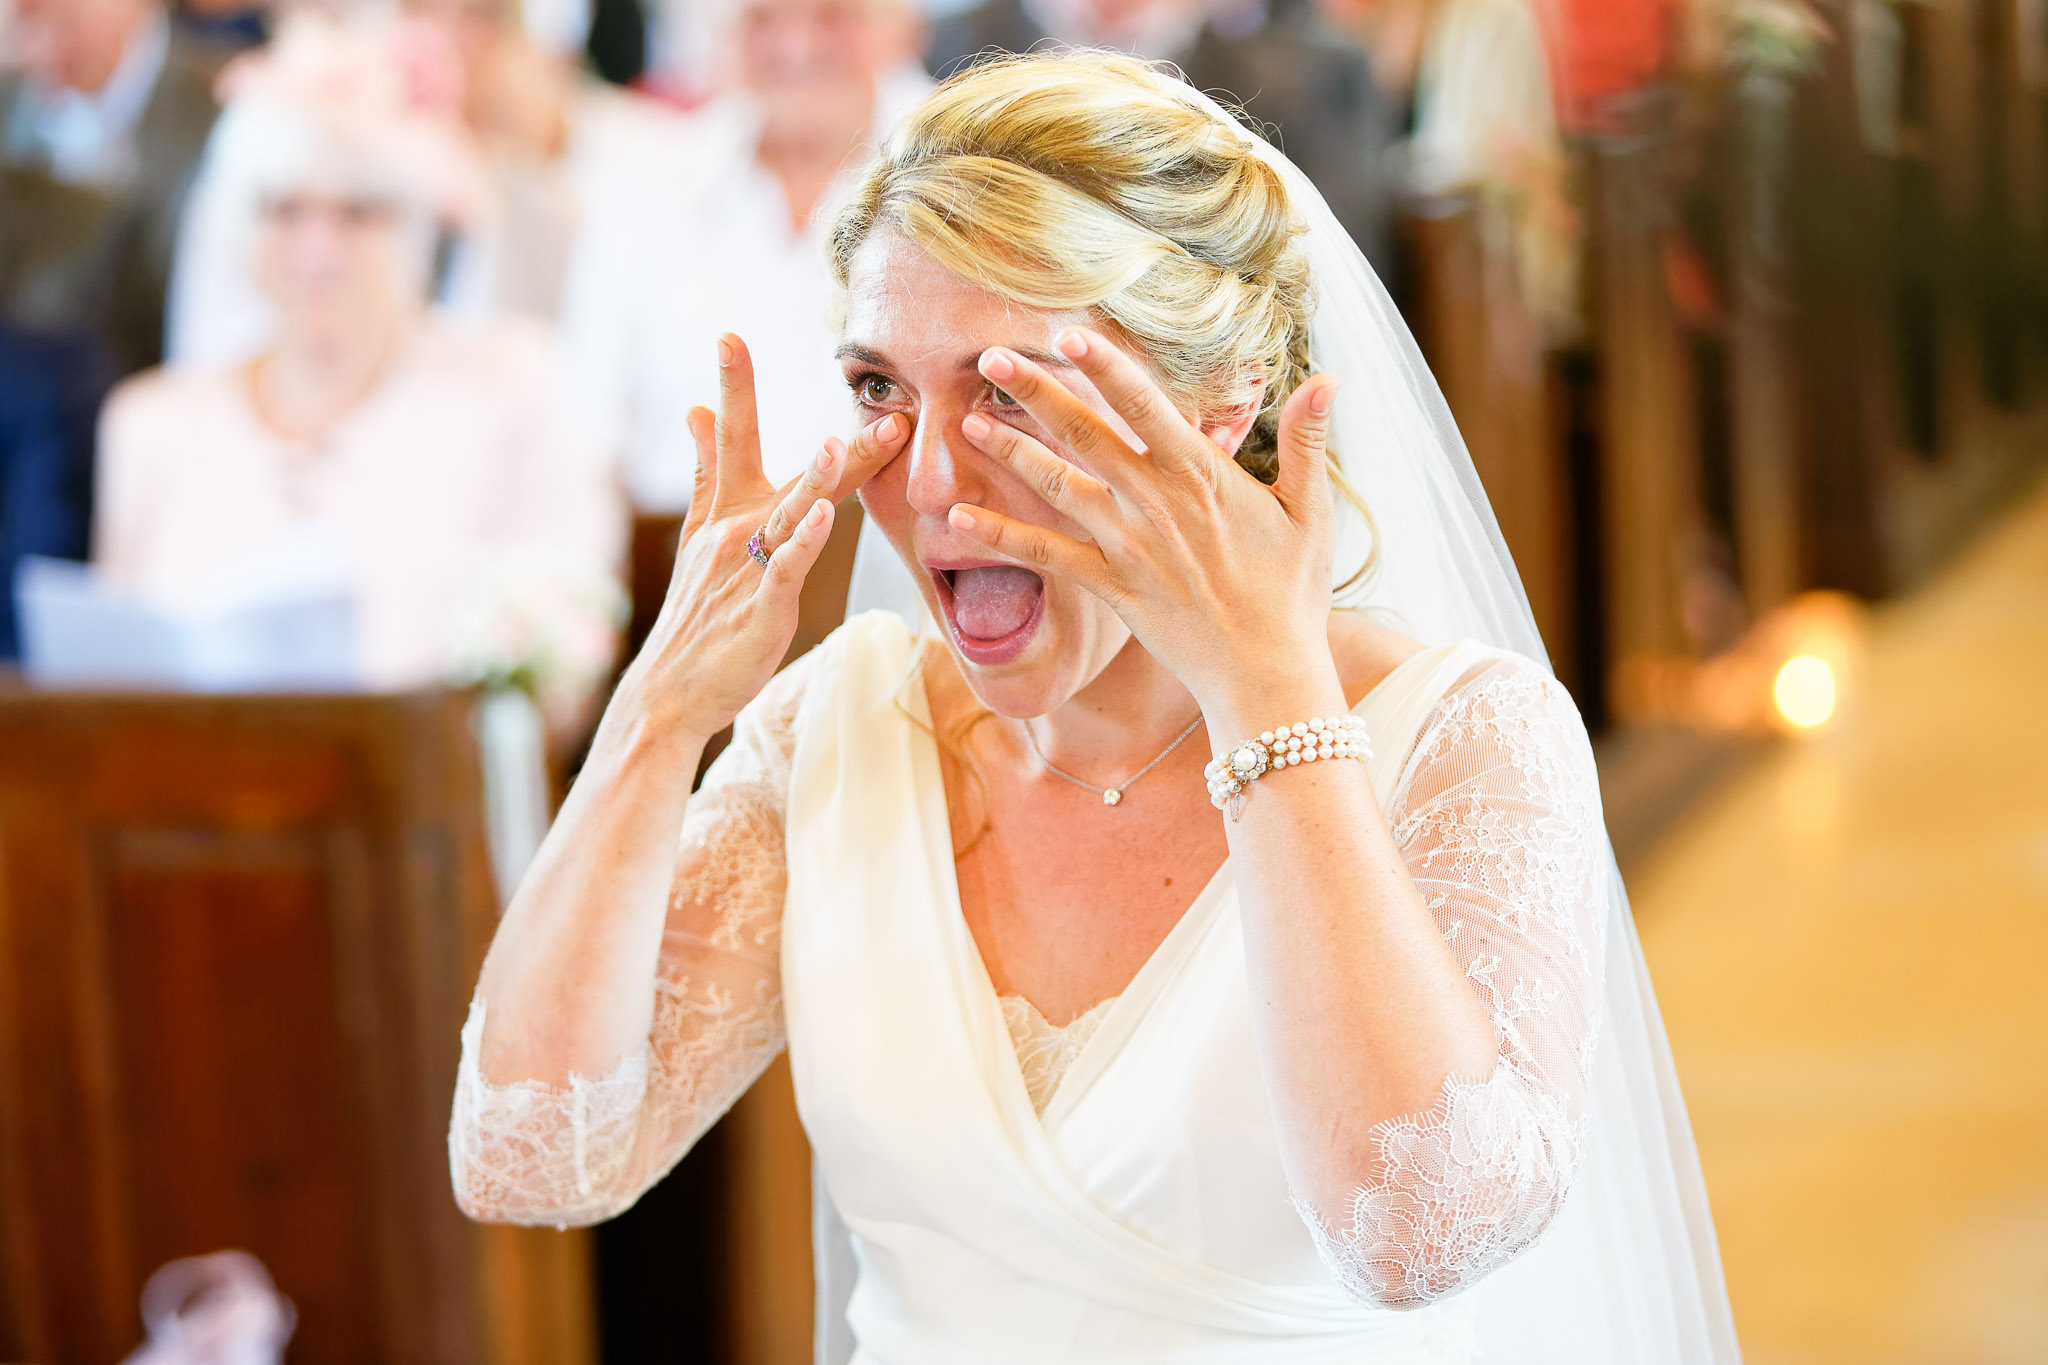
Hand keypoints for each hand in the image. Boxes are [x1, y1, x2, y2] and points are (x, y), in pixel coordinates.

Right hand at [614, 334, 907, 742]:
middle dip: (771, 412)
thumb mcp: (698, 537)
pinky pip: (789, 568)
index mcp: (723, 514)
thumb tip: (695, 413)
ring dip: (817, 474)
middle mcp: (734, 531)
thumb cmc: (697, 616)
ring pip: (790, 510)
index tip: (729, 336)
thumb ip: (706, 474)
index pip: (729, 439)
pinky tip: (826, 517)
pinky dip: (807, 542)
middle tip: (789, 365)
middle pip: (762, 460)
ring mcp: (748, 568)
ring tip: (840, 439)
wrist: (671, 691)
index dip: (732, 388)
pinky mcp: (765, 607)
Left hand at [945, 327, 1340, 713]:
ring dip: (1010, 452)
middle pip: (1086, 435)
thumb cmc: (1293, 591)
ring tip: (965, 420)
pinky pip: (1047, 557)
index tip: (1069, 332)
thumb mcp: (1312, 512)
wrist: (1267, 673)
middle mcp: (1157, 504)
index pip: (1146, 406)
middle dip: (1037, 391)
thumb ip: (1308, 442)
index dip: (1106, 366)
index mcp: (1202, 476)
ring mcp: (1129, 546)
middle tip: (989, 354)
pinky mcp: (1111, 587)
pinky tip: (958, 518)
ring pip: (1058, 487)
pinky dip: (1002, 536)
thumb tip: (1331, 379)